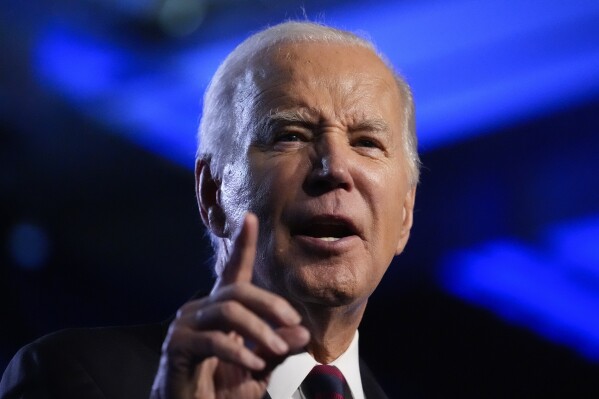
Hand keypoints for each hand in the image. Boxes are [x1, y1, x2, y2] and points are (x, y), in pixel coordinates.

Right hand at [150, 213, 309, 398]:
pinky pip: (213, 340)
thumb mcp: (259, 367)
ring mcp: (185, 326)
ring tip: (279, 350)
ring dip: (259, 330)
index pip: (233, 272)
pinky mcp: (177, 347)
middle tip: (295, 323)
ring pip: (228, 311)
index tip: (250, 218)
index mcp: (220, 310)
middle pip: (237, 290)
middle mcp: (200, 310)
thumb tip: (301, 332)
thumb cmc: (222, 391)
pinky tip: (254, 365)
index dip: (242, 245)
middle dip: (270, 303)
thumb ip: (278, 348)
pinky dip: (239, 352)